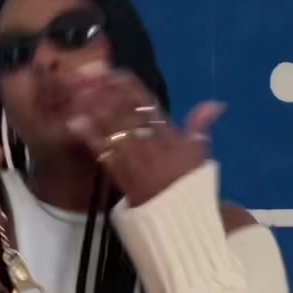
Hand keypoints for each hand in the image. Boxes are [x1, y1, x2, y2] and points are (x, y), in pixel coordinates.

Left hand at [67, 68, 224, 206]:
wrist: (179, 219)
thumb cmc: (187, 185)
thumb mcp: (198, 153)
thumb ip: (201, 124)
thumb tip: (217, 104)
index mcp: (170, 133)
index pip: (148, 103)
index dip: (128, 86)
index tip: (112, 73)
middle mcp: (151, 142)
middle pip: (125, 111)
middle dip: (104, 92)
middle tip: (85, 77)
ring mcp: (135, 158)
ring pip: (112, 127)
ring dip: (93, 110)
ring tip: (77, 94)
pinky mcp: (120, 175)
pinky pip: (103, 152)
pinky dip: (89, 137)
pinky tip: (75, 123)